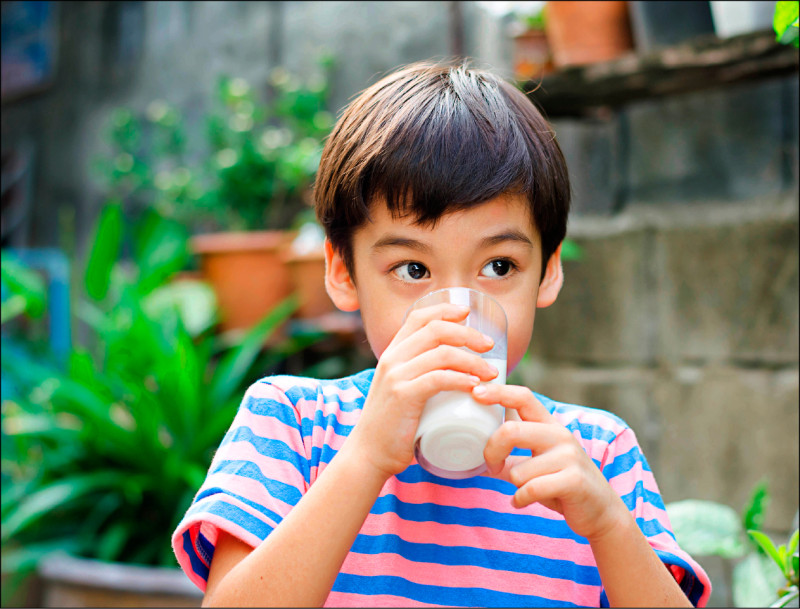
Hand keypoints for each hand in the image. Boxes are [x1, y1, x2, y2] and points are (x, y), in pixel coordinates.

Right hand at [346, 303, 498, 479]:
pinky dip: (462, 378)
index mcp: (392, 353)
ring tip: (491, 372)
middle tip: (489, 346)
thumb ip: (418, 375)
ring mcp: (396, 376)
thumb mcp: (400, 389)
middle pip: (436, 330)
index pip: (418, 317)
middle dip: (468, 333)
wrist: (368, 453)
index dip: (445, 309)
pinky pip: (438, 378)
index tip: (468, 313)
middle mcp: (392, 359)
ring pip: (442, 354)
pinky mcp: (403, 396)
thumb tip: (453, 370)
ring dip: (473, 360)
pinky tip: (475, 384)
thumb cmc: (392, 425)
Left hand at [472, 384, 628, 541]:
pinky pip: (530, 489)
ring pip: (518, 470)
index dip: (498, 392)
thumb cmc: (558, 484)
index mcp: (548, 425)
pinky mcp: (574, 480)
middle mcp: (559, 435)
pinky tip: (522, 501)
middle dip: (491, 452)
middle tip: (491, 467)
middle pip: (511, 430)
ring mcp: (569, 456)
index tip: (476, 392)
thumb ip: (508, 450)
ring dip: (515, 486)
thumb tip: (474, 445)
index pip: (523, 397)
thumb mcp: (535, 460)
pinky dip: (520, 500)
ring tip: (526, 490)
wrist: (600, 512)